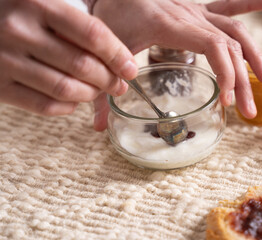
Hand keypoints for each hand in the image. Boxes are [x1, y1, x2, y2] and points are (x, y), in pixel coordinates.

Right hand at [0, 0, 136, 122]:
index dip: (118, 55)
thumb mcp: (44, 2)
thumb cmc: (18, 12)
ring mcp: (5, 60)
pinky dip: (66, 107)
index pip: (92, 34)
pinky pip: (43, 105)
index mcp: (38, 4)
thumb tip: (119, 55)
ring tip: (97, 92)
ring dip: (90, 95)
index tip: (130, 69)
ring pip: (65, 88)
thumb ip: (77, 20)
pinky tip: (74, 101)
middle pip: (82, 65)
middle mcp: (19, 31)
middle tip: (119, 85)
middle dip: (109, 80)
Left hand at [93, 0, 261, 129]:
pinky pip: (227, 7)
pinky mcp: (196, 10)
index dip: (226, 73)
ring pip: (234, 31)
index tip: (227, 101)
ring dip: (254, 56)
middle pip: (228, 46)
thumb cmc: (107, 18)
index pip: (211, 45)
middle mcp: (187, 13)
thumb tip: (97, 128)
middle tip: (249, 112)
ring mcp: (195, 10)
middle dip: (242, 81)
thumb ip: (100, 91)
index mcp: (167, 23)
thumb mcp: (103, 52)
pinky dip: (249, 5)